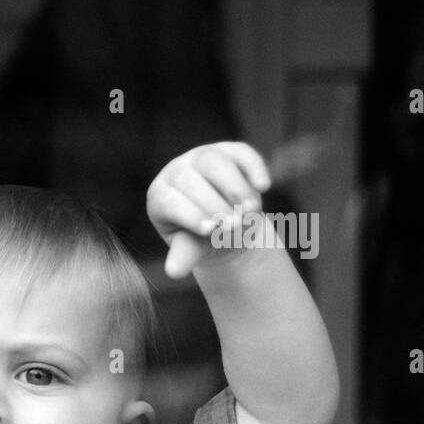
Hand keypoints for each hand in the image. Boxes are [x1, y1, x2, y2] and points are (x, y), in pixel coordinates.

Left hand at [146, 141, 272, 278]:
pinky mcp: (231, 151)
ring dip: (234, 187)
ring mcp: (202, 157)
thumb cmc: (205, 237)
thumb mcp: (195, 247)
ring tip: (251, 211)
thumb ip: (186, 254)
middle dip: (214, 204)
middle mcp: (175, 171)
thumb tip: (173, 272)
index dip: (189, 214)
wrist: (231, 224)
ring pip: (213, 162)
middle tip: (234, 225)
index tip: (210, 230)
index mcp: (160, 196)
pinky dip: (254, 167)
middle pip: (189, 180)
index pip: (168, 201)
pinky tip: (264, 186)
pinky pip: (241, 153)